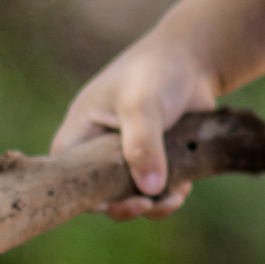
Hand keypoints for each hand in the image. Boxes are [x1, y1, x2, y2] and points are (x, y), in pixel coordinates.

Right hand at [50, 27, 215, 220]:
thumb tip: (149, 190)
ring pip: (131, 193)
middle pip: (101, 191)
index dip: (86, 195)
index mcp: (82, 131)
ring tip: (174, 198)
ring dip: (152, 203)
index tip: (115, 201)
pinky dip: (169, 193)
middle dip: (124, 204)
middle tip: (146, 205)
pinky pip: (156, 188)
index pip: (69, 175)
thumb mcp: (143, 105)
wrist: (195, 58)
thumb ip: (142, 145)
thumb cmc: (156, 72)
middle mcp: (100, 147)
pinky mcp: (155, 159)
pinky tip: (185, 188)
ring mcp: (129, 155)